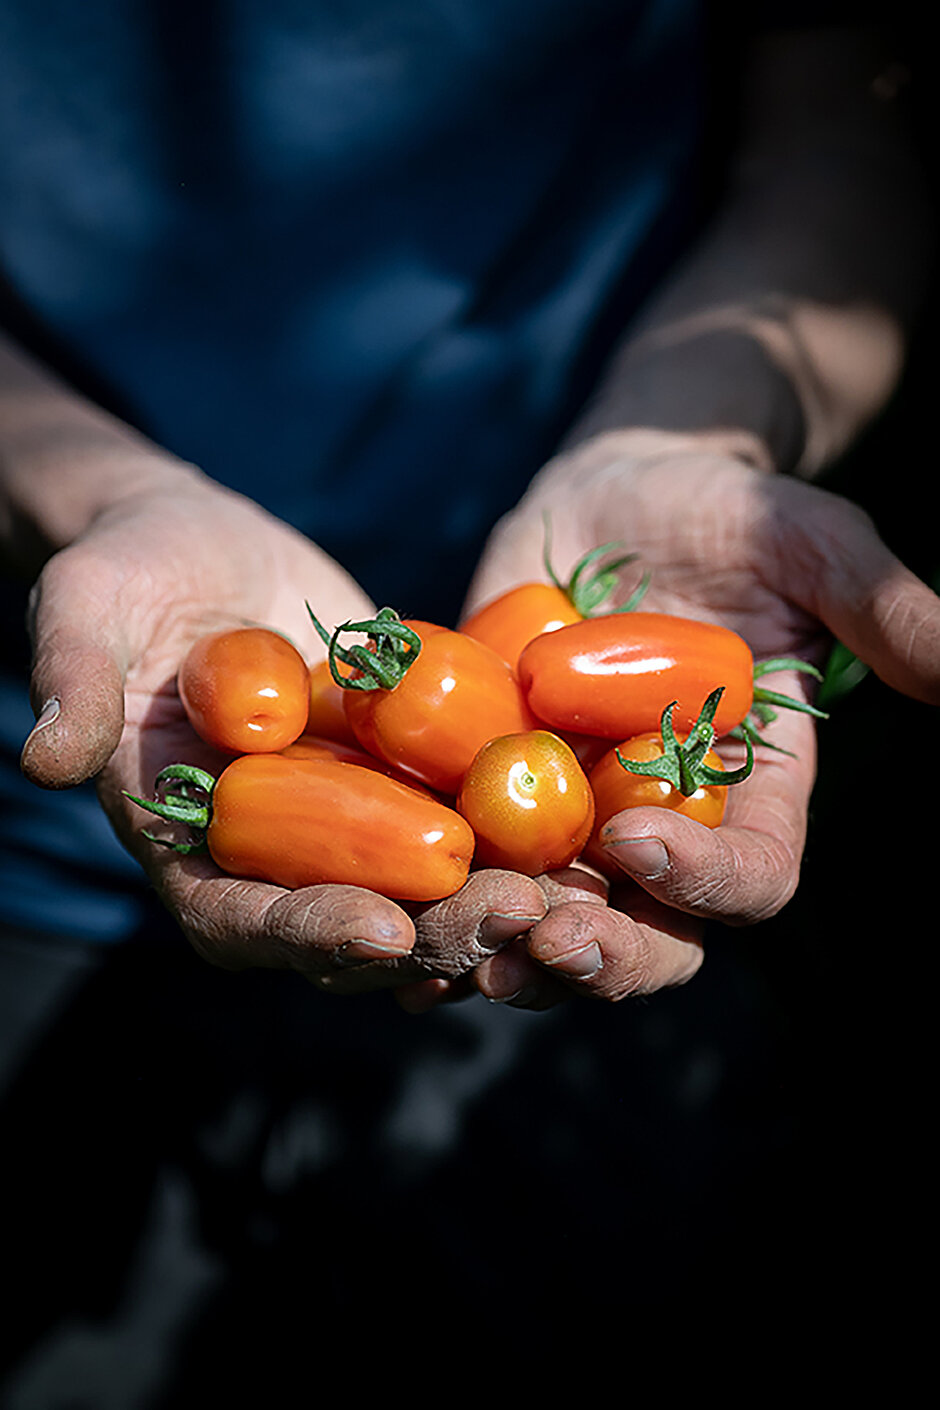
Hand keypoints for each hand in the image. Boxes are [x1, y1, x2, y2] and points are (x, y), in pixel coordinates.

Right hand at [19, 469, 547, 990]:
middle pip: (355, 928)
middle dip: (433, 934)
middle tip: (510, 917)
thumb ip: (73, 684)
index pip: (240, 922)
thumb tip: (41, 756)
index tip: (381, 930)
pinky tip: (594, 829)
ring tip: (569, 889)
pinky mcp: (408, 781)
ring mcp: (350, 827)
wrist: (200, 543)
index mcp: (191, 853)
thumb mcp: (86, 613)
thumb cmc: (126, 578)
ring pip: (428, 891)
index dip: (305, 935)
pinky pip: (468, 818)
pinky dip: (525, 831)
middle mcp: (278, 861)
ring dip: (496, 900)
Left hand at [413, 429, 939, 1009]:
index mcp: (752, 796)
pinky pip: (464, 869)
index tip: (635, 842)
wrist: (618, 491)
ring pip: (550, 926)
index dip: (704, 884)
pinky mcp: (490, 795)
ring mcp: (574, 821)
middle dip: (600, 956)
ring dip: (503, 948)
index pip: (752, 882)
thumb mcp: (811, 542)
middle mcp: (667, 830)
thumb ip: (881, 606)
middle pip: (651, 938)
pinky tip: (386, 917)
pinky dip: (430, 904)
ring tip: (450, 942)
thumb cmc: (728, 510)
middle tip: (540, 939)